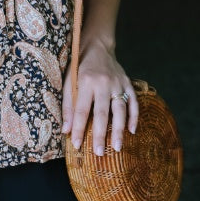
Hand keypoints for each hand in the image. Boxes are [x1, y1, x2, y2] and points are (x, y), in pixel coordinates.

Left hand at [61, 40, 138, 155]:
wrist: (97, 46)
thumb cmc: (79, 67)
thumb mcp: (68, 82)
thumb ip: (67, 105)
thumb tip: (65, 130)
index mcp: (85, 82)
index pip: (81, 110)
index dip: (78, 128)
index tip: (77, 145)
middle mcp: (103, 83)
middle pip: (102, 113)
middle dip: (100, 134)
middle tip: (99, 153)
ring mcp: (118, 83)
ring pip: (120, 109)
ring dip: (119, 130)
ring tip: (117, 147)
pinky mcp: (128, 83)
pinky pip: (134, 102)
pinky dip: (134, 117)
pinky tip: (132, 131)